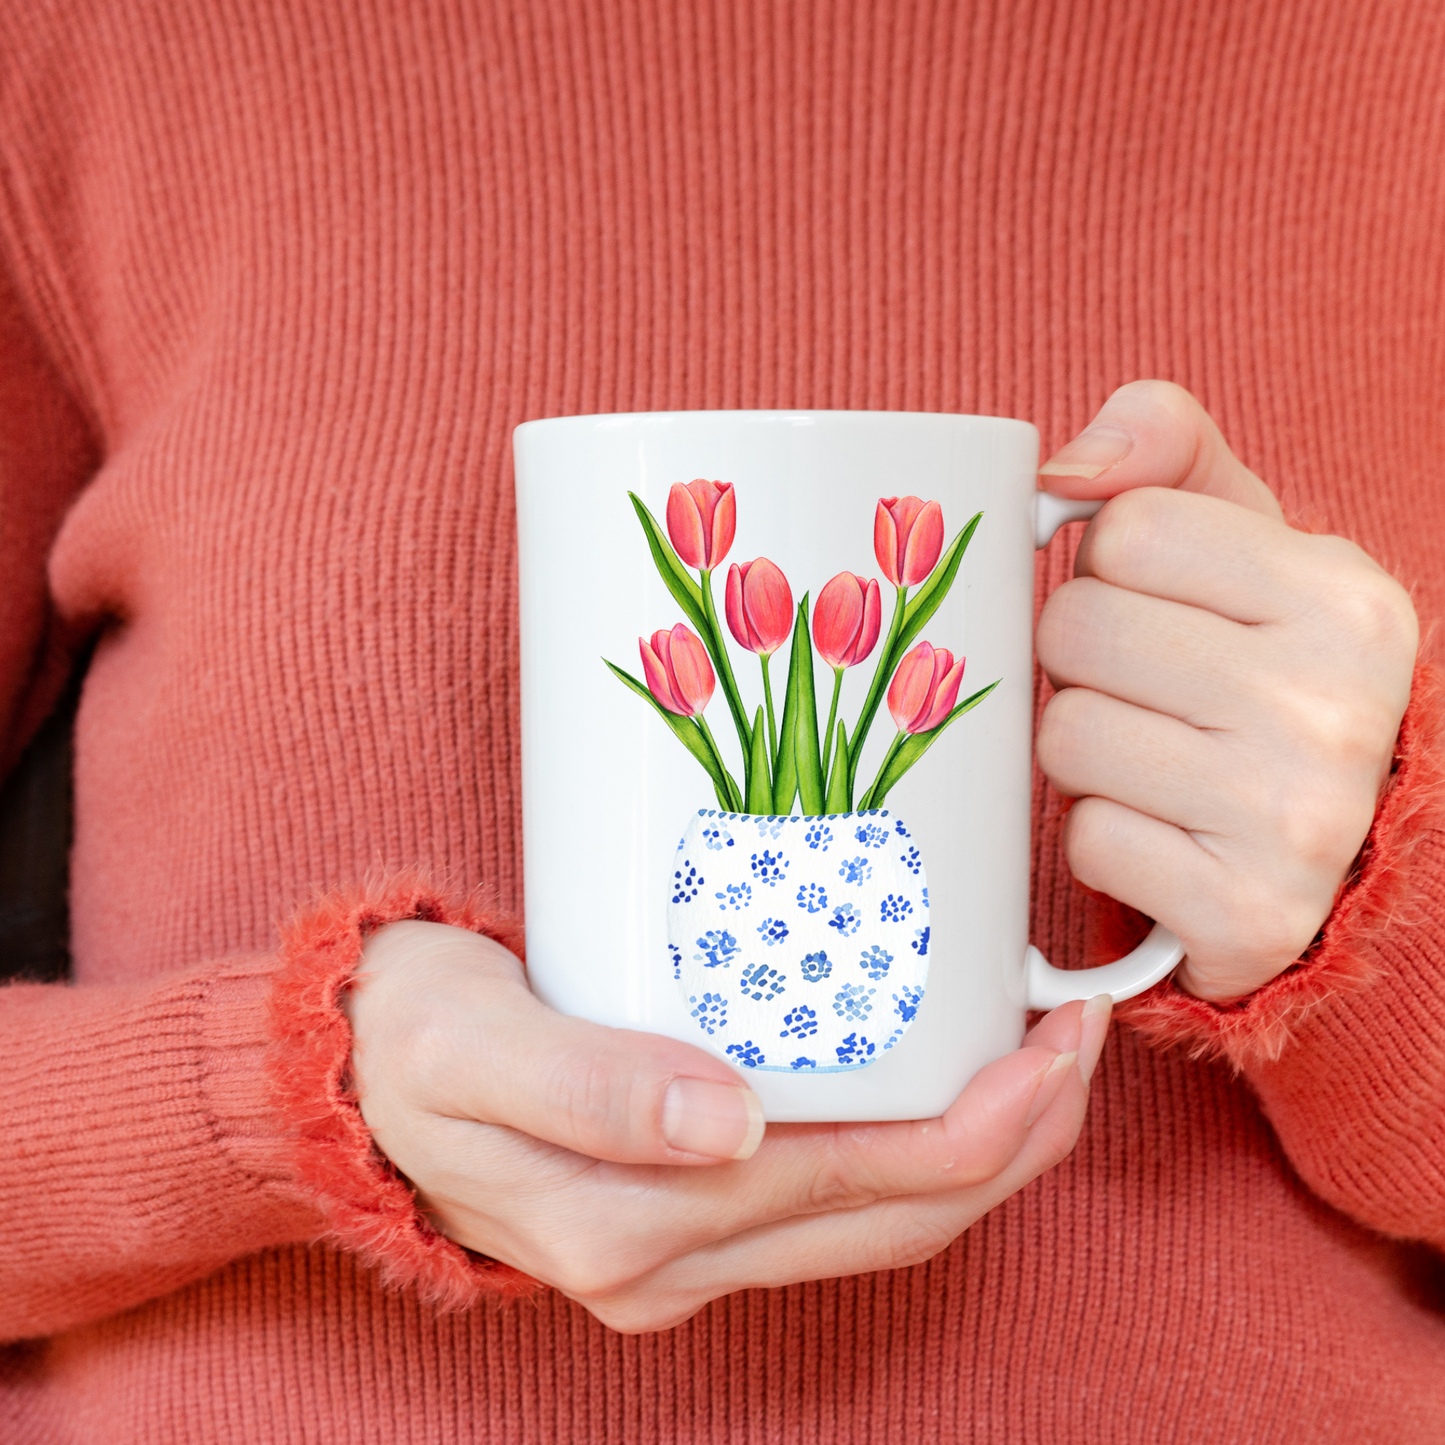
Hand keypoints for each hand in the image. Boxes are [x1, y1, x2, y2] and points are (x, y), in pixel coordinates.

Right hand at [345, 919, 1111, 1333]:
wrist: (349, 1080)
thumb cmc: (410, 1039)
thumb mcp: (475, 1039)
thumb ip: (589, 1084)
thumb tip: (727, 1122)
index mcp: (631, 1224)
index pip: (856, 1187)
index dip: (978, 1125)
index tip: (1054, 1037)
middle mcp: (671, 1263)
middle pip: (892, 1220)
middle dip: (1010, 1140)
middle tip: (1078, 1035)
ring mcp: (680, 1254)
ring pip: (872, 1223)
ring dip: (973, 1149)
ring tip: (1037, 1056)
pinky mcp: (680, 1218)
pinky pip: (826, 1202)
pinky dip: (904, 1149)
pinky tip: (934, 1080)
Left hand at [1035, 380, 1418, 1000]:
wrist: (1332, 849)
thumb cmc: (1260, 669)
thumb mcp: (1244, 538)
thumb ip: (1167, 447)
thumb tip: (1065, 470)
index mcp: (1345, 598)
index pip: (1123, 531)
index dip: (1111, 569)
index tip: (1159, 609)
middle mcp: (1338, 706)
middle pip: (1077, 631)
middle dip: (1081, 661)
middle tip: (1140, 693)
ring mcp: (1300, 820)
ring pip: (1066, 737)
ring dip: (1081, 754)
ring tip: (1149, 761)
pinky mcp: (1250, 915)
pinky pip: (1089, 842)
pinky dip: (1103, 840)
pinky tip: (1162, 834)